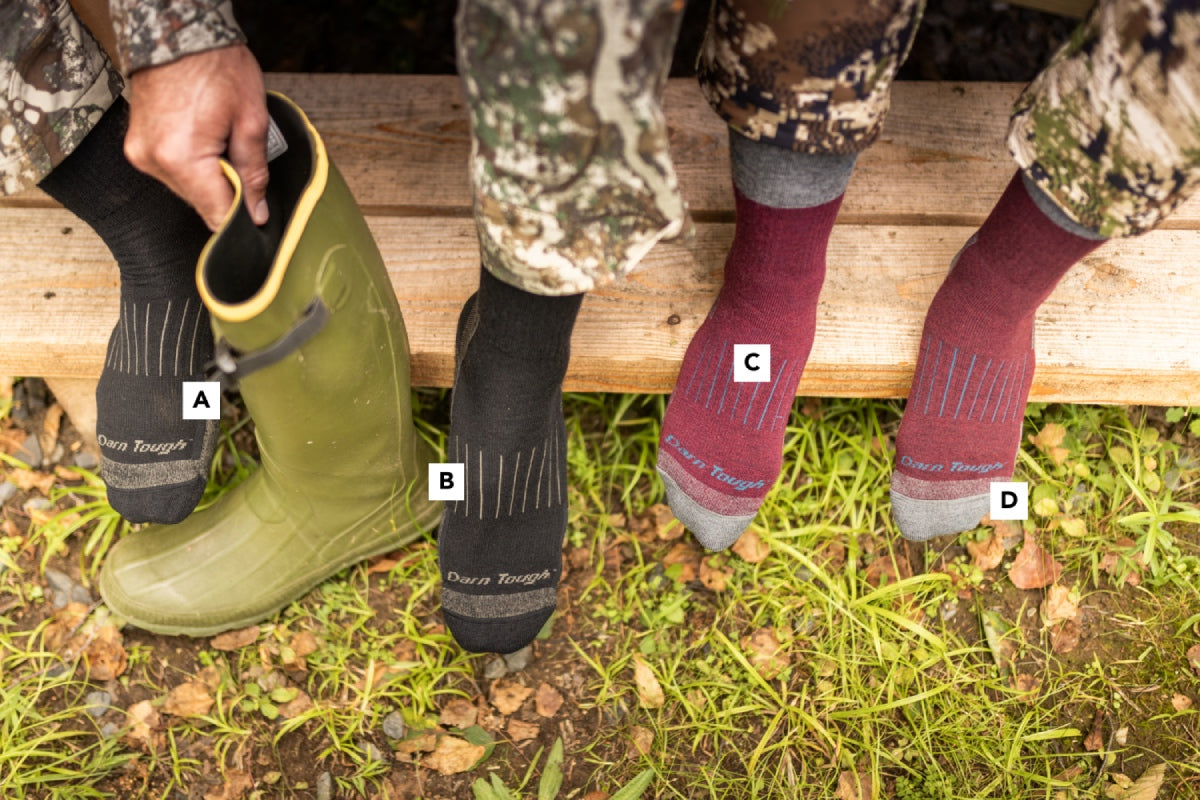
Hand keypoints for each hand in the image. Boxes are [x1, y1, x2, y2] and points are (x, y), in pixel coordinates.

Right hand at [125, 45, 269, 230]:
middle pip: (200, 204)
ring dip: (208, 177)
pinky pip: (171, 171)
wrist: (179, 31)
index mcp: (181, 159)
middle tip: (240, 156)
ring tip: (219, 139)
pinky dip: (191, 164)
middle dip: (226, 190)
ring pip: (186, 189)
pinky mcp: (136, 145)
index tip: (258, 209)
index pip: (216, 214)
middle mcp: (154, 161)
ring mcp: (140, 153)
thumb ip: (255, 173)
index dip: (242, 216)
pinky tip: (202, 138)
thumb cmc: (216, 65)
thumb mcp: (251, 121)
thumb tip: (257, 211)